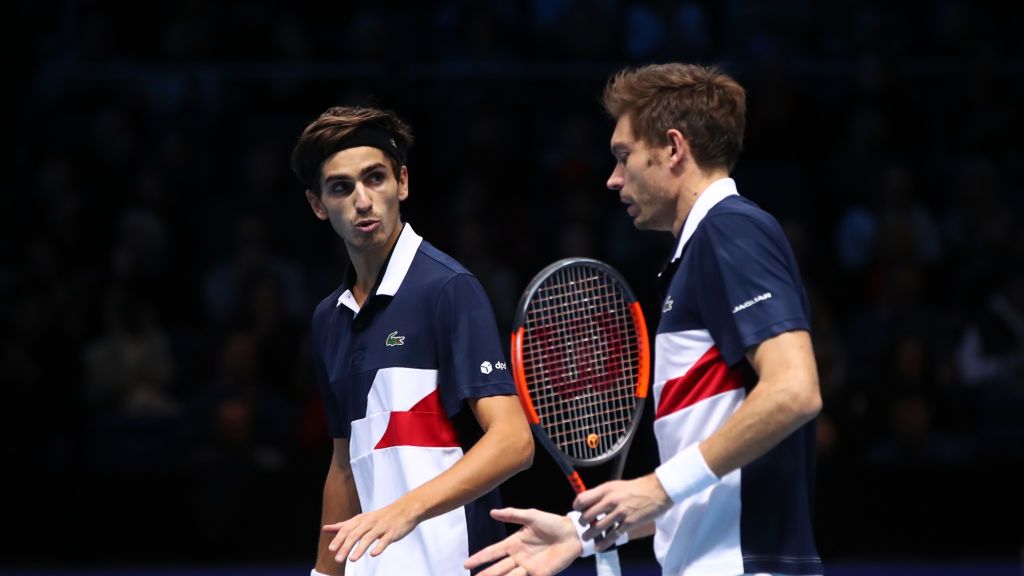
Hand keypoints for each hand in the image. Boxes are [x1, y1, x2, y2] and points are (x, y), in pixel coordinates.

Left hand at [324, 499, 418, 563]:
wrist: (406, 509)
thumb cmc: (381, 516)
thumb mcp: (362, 519)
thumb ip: (344, 525)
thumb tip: (326, 529)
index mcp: (362, 519)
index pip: (347, 529)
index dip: (338, 538)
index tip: (331, 549)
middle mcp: (370, 522)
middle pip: (355, 534)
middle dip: (346, 546)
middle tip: (338, 559)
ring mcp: (382, 527)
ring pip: (369, 538)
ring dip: (359, 549)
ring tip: (352, 559)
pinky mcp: (392, 533)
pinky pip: (385, 540)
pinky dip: (379, 547)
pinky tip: (373, 554)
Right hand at [464, 508, 580, 575]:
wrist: (572, 533)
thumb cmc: (552, 523)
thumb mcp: (531, 516)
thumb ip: (512, 515)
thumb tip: (492, 512)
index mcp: (514, 543)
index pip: (492, 552)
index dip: (479, 558)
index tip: (466, 564)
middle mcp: (518, 557)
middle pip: (498, 568)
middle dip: (486, 574)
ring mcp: (528, 567)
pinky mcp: (540, 574)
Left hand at [573, 475, 671, 551]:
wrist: (657, 491)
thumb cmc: (637, 488)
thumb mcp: (615, 485)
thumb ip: (602, 493)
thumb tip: (589, 501)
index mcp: (606, 489)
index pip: (583, 499)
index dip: (577, 506)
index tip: (577, 510)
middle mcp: (611, 500)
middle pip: (588, 515)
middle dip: (583, 523)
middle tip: (583, 526)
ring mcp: (620, 512)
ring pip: (598, 527)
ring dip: (590, 535)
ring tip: (586, 538)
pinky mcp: (629, 523)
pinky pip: (613, 535)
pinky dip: (604, 543)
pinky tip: (599, 547)